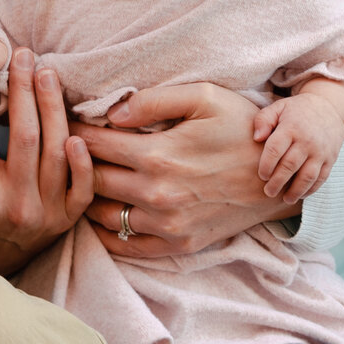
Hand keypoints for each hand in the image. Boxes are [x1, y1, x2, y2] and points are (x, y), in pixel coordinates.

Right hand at [0, 47, 95, 275]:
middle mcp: (13, 203)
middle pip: (23, 136)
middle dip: (24, 90)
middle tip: (24, 55)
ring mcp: (44, 212)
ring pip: (54, 152)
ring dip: (53, 108)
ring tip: (48, 73)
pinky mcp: (68, 219)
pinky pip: (81, 187)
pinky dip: (83, 160)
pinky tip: (77, 132)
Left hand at [75, 82, 284, 256]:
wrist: (281, 176)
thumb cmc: (242, 128)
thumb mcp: (205, 97)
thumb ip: (153, 100)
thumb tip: (111, 113)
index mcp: (158, 155)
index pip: (94, 143)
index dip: (72, 129)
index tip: (63, 121)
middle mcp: (156, 195)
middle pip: (91, 179)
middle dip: (73, 161)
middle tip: (62, 148)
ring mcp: (166, 226)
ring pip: (102, 214)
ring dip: (86, 195)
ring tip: (78, 178)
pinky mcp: (177, 246)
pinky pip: (125, 246)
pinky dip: (105, 231)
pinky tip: (100, 211)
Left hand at [253, 89, 343, 198]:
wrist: (330, 109)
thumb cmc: (297, 111)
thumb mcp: (279, 107)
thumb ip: (263, 120)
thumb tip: (256, 138)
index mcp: (291, 127)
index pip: (275, 149)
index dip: (266, 165)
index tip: (261, 175)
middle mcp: (307, 141)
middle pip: (290, 166)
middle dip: (277, 182)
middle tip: (268, 192)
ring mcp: (321, 152)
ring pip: (307, 176)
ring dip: (296, 190)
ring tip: (285, 199)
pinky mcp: (331, 159)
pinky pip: (321, 178)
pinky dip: (311, 189)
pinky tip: (300, 195)